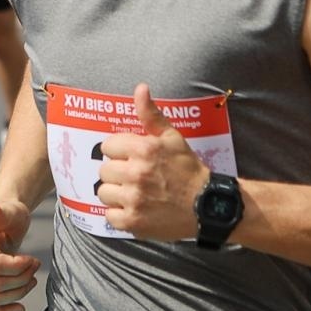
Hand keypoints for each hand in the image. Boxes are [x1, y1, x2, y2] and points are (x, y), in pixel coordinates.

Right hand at [0, 200, 40, 310]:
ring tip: (32, 279)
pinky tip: (20, 308)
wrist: (6, 221)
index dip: (17, 267)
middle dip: (21, 279)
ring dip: (17, 293)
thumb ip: (0, 212)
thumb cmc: (10, 215)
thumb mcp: (11, 210)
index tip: (32, 259)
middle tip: (35, 265)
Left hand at [96, 84, 207, 241]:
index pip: (107, 146)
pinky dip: (119, 214)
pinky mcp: (133, 222)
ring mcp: (133, 199)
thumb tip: (140, 88)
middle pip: (104, 170)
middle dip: (117, 173)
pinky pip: (109, 216)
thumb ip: (151, 114)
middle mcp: (135, 173)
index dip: (119, 152)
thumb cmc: (187, 169)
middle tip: (134, 177)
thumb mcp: (172, 137)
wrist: (206, 205)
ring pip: (104, 193)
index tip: (130, 158)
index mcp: (143, 149)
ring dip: (116, 194)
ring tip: (133, 193)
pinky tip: (135, 209)